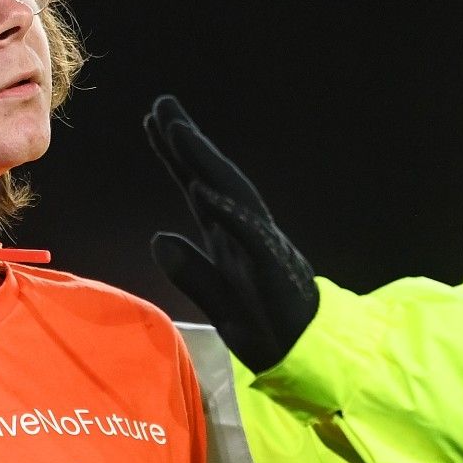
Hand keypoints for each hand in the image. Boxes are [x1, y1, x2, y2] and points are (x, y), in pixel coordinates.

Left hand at [145, 95, 317, 373]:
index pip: (199, 189)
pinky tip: (203, 190)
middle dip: (189, 142)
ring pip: (233, 196)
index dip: (176, 157)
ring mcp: (263, 248)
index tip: (153, 123)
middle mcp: (248, 234)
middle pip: (215, 179)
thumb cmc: (268, 330)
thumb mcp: (218, 302)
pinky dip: (227, 211)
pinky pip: (249, 236)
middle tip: (162, 104)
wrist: (309, 359)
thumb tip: (156, 239)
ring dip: (206, 163)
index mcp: (231, 240)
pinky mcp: (274, 270)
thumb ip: (190, 272)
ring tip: (179, 131)